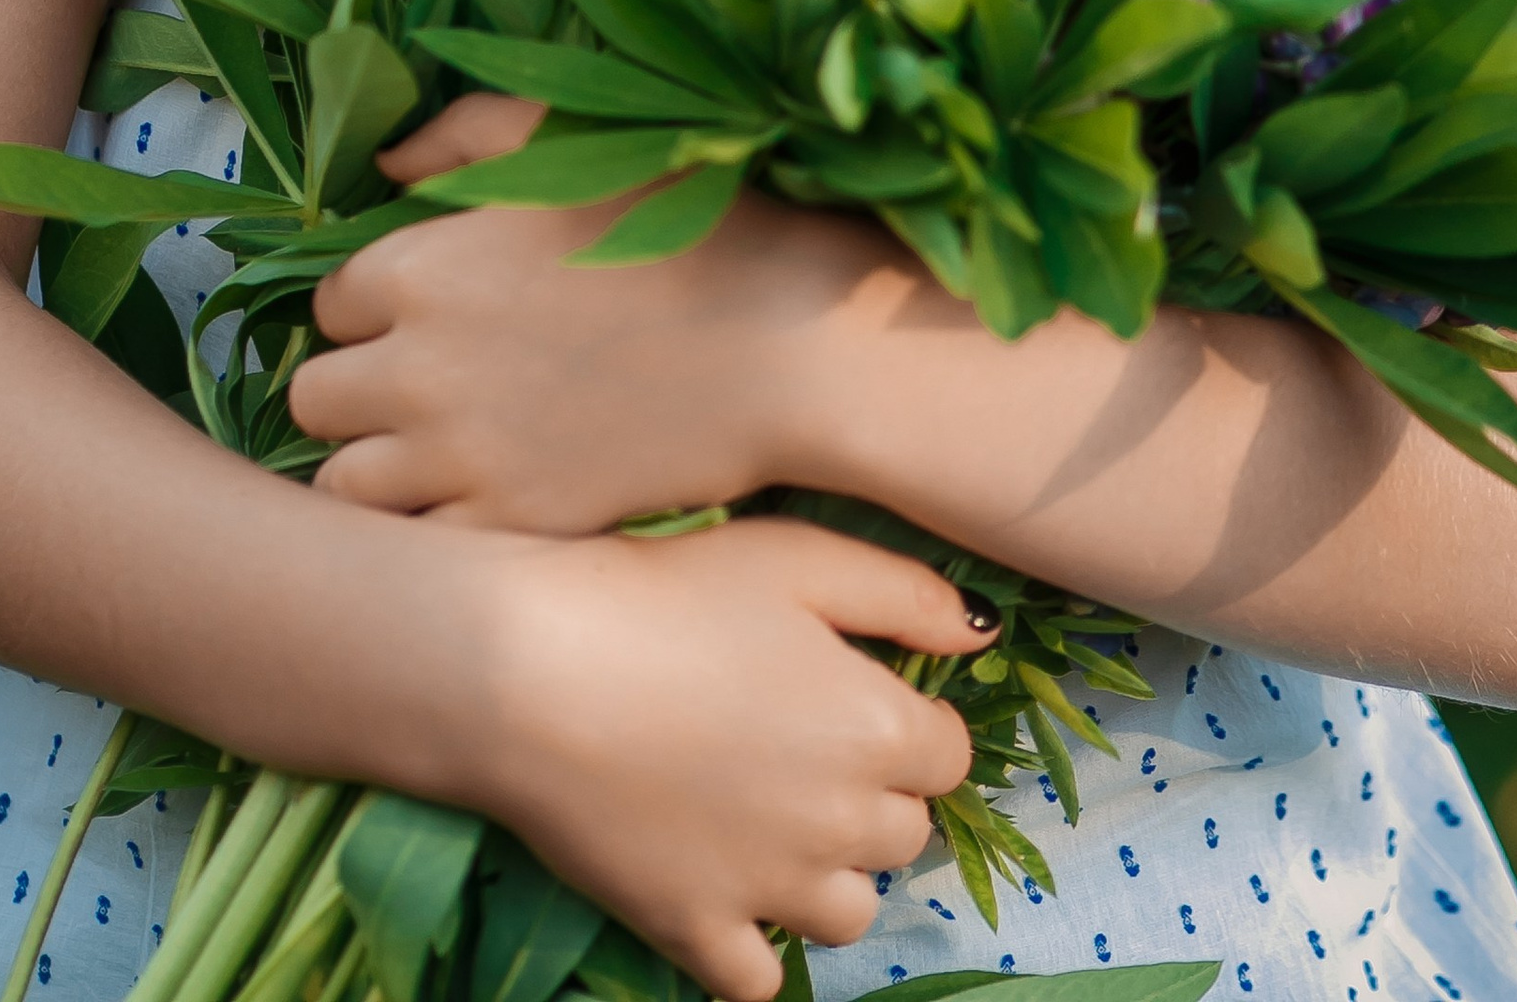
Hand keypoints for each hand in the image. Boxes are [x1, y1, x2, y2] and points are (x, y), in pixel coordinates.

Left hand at [292, 96, 900, 528]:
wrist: (786, 343)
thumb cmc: (689, 222)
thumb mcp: (572, 137)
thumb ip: (465, 134)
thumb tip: (389, 163)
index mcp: (423, 267)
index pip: (332, 300)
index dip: (376, 304)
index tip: (426, 309)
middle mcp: (419, 367)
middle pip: (316, 396)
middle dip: (358, 387)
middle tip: (423, 382)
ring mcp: (459, 457)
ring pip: (344, 484)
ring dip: (378, 463)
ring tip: (436, 447)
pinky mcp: (508, 523)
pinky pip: (415, 542)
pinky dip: (432, 523)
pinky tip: (482, 493)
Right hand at [448, 512, 986, 999]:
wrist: (534, 671)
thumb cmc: (671, 594)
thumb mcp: (800, 558)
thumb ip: (908, 596)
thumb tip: (981, 637)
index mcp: (877, 732)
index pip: (949, 757)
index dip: (908, 724)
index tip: (854, 696)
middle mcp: (841, 826)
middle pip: (905, 835)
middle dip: (873, 796)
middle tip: (802, 747)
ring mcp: (769, 891)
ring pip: (849, 914)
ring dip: (828, 875)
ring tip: (770, 819)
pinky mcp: (696, 933)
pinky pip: (760, 980)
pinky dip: (754, 946)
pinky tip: (725, 887)